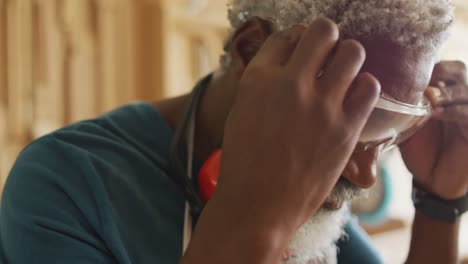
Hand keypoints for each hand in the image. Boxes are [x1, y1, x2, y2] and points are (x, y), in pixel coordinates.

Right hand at [213, 18, 379, 234]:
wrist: (258, 206)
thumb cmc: (244, 162)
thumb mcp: (241, 112)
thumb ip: (263, 84)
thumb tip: (289, 64)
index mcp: (258, 79)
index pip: (285, 35)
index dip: (297, 38)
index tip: (303, 48)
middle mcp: (290, 84)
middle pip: (322, 31)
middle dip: (326, 37)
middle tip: (326, 52)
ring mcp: (321, 106)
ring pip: (353, 52)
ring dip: (349, 57)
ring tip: (343, 73)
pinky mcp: (346, 129)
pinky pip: (370, 87)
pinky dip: (364, 87)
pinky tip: (353, 97)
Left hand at [400, 61, 467, 198]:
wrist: (435, 182)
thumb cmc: (419, 152)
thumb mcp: (403, 126)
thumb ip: (395, 110)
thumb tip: (364, 95)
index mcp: (441, 93)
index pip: (440, 66)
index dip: (425, 64)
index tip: (403, 70)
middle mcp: (458, 99)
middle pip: (457, 69)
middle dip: (440, 71)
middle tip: (421, 82)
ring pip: (465, 89)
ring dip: (446, 91)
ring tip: (429, 97)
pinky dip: (454, 111)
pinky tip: (437, 113)